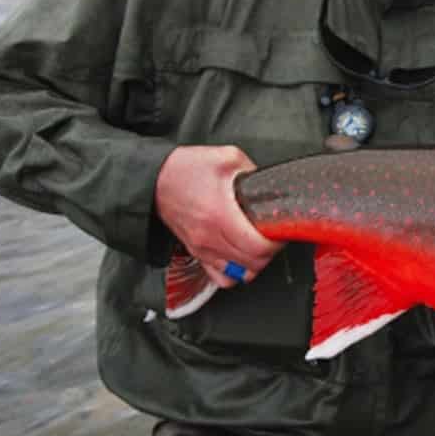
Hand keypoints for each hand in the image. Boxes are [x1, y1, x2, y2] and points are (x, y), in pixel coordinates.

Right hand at [154, 145, 281, 288]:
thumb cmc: (185, 168)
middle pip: (252, 265)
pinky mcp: (196, 252)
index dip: (276, 243)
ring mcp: (202, 248)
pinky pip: (220, 277)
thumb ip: (252, 171)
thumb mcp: (226, 158)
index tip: (280, 231)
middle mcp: (210, 237)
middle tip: (273, 236)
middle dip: (269, 252)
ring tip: (258, 245)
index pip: (257, 248)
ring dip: (254, 263)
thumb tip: (268, 184)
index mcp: (220, 215)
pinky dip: (234, 272)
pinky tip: (240, 256)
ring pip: (238, 275)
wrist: (153, 179)